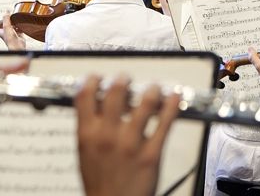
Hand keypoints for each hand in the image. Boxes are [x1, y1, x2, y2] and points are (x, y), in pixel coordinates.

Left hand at [0, 13, 26, 50]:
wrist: (18, 45)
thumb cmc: (10, 40)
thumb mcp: (6, 26)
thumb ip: (6, 19)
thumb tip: (6, 11)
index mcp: (0, 31)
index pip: (0, 22)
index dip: (3, 19)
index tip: (7, 14)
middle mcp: (6, 32)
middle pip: (8, 23)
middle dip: (11, 20)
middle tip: (13, 17)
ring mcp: (12, 33)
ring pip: (14, 25)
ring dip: (16, 23)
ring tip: (17, 20)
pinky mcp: (19, 34)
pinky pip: (19, 28)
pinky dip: (21, 26)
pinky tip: (21, 25)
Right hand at [76, 76, 179, 195]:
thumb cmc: (100, 182)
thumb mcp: (85, 153)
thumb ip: (90, 128)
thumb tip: (95, 103)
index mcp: (87, 134)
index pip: (85, 94)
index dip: (93, 80)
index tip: (99, 76)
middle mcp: (108, 135)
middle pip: (117, 91)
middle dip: (125, 79)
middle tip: (129, 79)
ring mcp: (131, 143)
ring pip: (146, 101)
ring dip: (152, 89)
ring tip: (155, 88)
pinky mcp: (152, 153)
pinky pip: (165, 122)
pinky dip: (172, 105)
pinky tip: (174, 97)